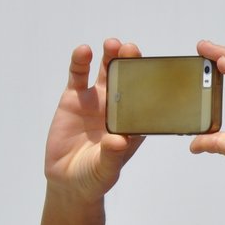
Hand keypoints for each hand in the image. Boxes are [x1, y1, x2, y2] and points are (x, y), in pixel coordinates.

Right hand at [44, 39, 145, 203]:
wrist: (68, 179)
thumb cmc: (95, 176)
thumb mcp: (105, 169)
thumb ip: (111, 155)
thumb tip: (117, 141)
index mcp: (135, 122)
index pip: (148, 99)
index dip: (152, 84)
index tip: (155, 71)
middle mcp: (119, 106)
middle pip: (129, 79)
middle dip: (132, 63)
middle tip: (132, 50)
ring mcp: (98, 100)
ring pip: (105, 72)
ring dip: (110, 56)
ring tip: (113, 45)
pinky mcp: (75, 98)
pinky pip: (78, 75)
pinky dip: (80, 62)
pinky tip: (83, 51)